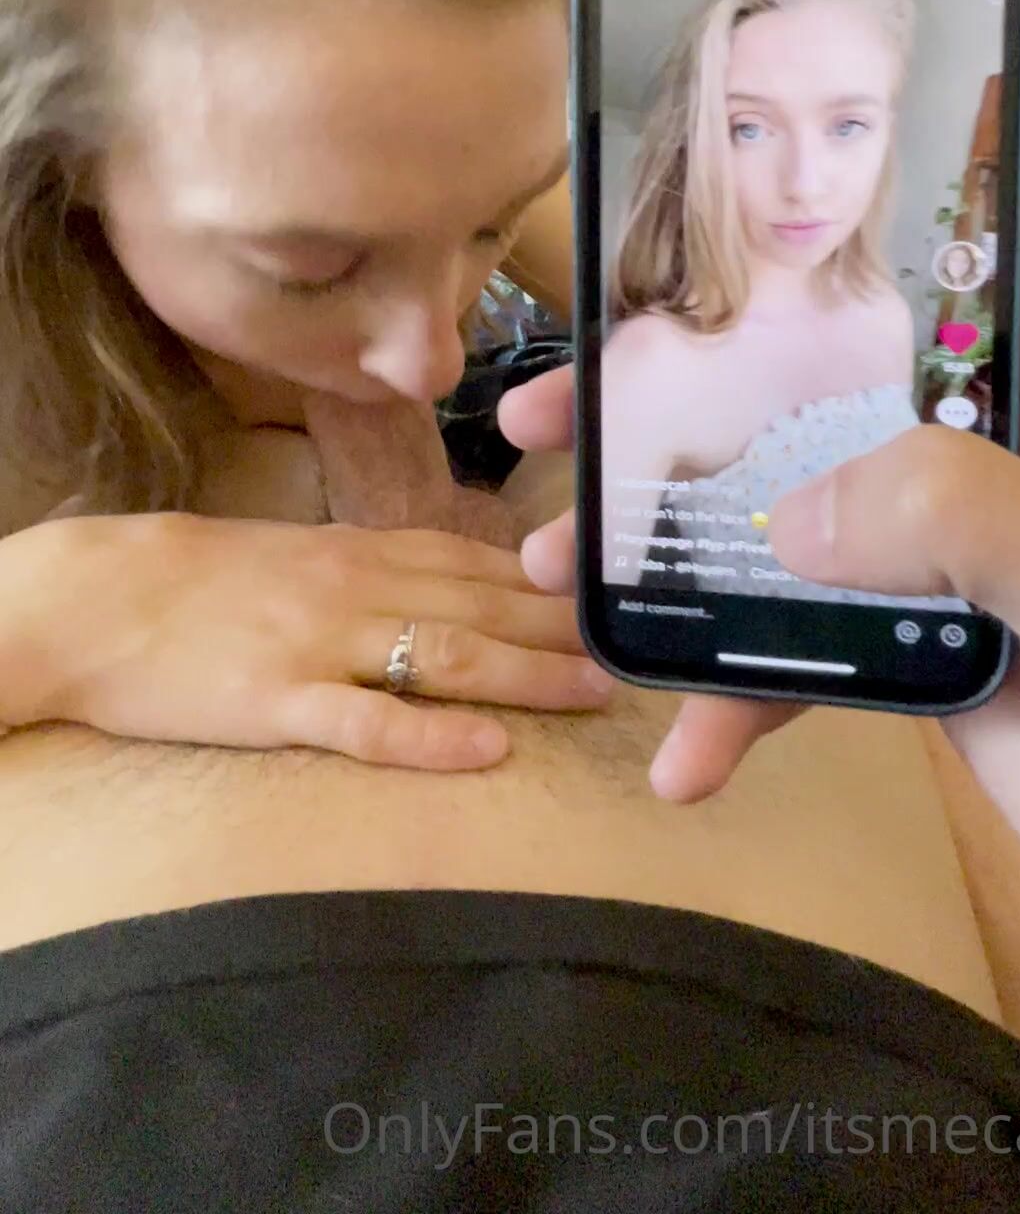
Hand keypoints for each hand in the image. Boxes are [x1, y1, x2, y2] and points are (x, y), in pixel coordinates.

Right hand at [0, 513, 611, 770]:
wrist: (99, 597)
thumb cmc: (199, 579)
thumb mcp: (299, 554)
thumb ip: (375, 566)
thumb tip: (450, 580)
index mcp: (361, 551)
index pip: (478, 563)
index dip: (553, 585)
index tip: (616, 596)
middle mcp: (356, 589)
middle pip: (481, 606)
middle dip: (565, 630)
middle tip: (640, 649)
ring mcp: (320, 645)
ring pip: (444, 655)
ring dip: (527, 674)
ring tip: (595, 692)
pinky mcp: (277, 703)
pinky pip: (364, 721)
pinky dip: (430, 736)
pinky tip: (487, 748)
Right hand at [500, 285, 1019, 896]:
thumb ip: (956, 511)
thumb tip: (796, 519)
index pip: (901, 296)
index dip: (771, 287)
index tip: (648, 306)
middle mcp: (994, 454)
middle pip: (813, 406)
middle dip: (677, 428)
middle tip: (550, 432)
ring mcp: (954, 556)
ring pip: (794, 531)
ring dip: (678, 568)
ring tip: (563, 588)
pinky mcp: (927, 651)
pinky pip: (815, 653)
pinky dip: (748, 704)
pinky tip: (690, 759)